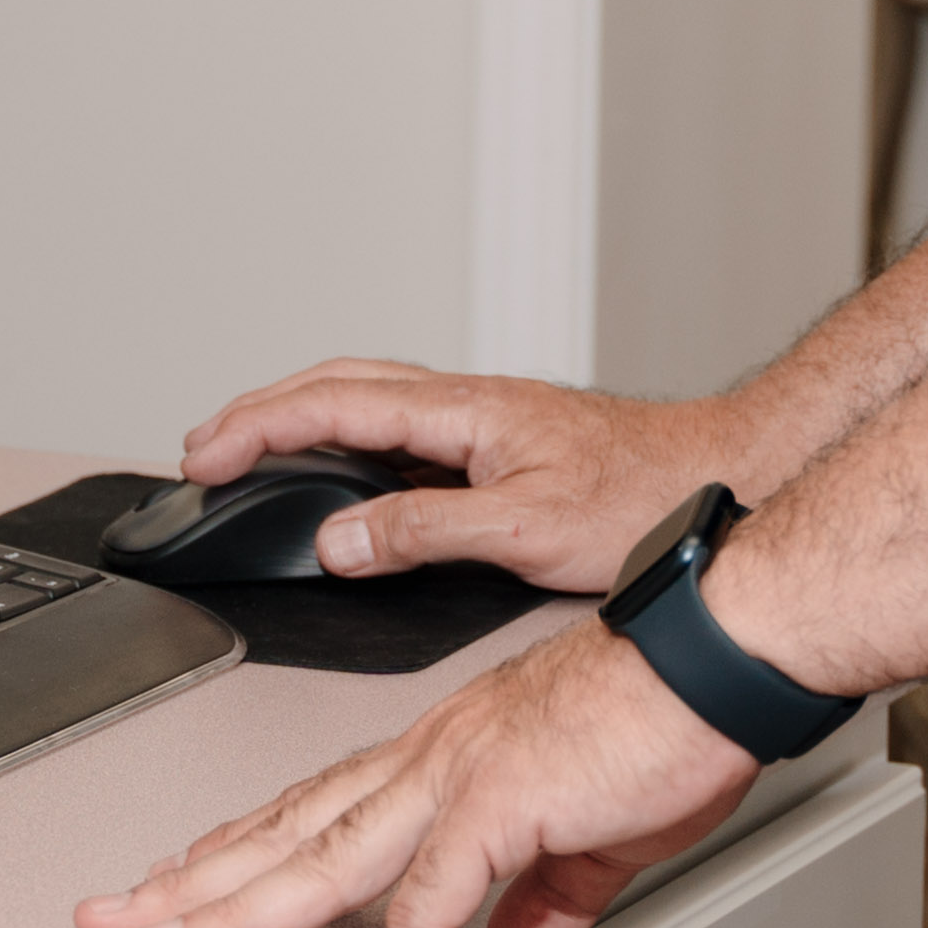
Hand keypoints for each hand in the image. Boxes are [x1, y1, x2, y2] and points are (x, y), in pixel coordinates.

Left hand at [73, 622, 757, 927]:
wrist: (722, 658)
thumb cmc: (673, 719)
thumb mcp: (603, 833)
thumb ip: (552, 893)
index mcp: (445, 753)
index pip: (316, 807)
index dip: (242, 848)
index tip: (184, 878)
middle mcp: (430, 759)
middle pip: (284, 832)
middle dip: (191, 882)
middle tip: (115, 918)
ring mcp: (454, 780)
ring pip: (316, 863)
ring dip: (234, 917)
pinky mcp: (497, 809)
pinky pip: (430, 916)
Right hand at [181, 356, 743, 589]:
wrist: (722, 474)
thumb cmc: (645, 497)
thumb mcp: (525, 529)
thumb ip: (424, 532)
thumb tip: (338, 541)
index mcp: (462, 410)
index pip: (332, 404)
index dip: (258, 427)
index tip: (207, 457)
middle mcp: (466, 404)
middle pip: (336, 387)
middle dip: (260, 413)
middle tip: (205, 453)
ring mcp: (481, 422)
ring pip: (365, 401)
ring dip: (298, 419)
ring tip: (250, 454)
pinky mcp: (498, 446)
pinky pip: (398, 430)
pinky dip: (346, 442)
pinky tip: (342, 473)